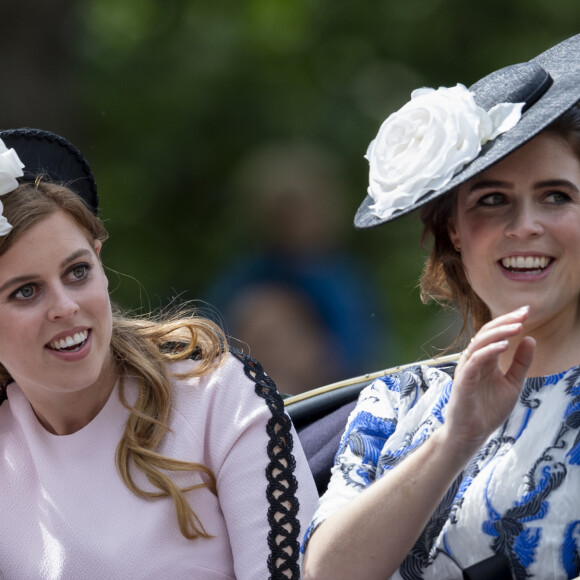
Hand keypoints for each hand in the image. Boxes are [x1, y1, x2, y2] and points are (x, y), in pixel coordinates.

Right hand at [444, 306, 535, 454]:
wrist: (472, 434)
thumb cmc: (488, 410)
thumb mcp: (512, 384)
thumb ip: (520, 363)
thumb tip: (531, 339)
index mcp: (484, 359)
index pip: (494, 334)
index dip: (509, 321)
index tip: (526, 311)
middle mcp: (473, 360)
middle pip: (486, 333)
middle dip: (505, 321)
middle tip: (524, 313)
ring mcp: (467, 369)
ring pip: (479, 343)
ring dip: (498, 333)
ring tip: (517, 327)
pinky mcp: (463, 381)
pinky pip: (475, 361)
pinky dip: (489, 351)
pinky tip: (505, 346)